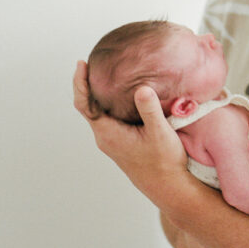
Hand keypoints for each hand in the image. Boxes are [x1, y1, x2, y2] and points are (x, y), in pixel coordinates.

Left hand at [73, 60, 186, 202]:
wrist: (168, 187)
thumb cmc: (164, 162)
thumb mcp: (160, 133)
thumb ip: (149, 109)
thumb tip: (141, 88)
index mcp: (108, 133)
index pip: (84, 104)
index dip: (80, 83)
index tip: (81, 64)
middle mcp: (105, 136)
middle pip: (89, 105)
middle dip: (89, 83)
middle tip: (96, 61)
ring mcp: (112, 140)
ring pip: (100, 111)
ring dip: (101, 93)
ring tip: (109, 72)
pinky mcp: (121, 141)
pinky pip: (111, 117)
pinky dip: (112, 102)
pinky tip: (125, 93)